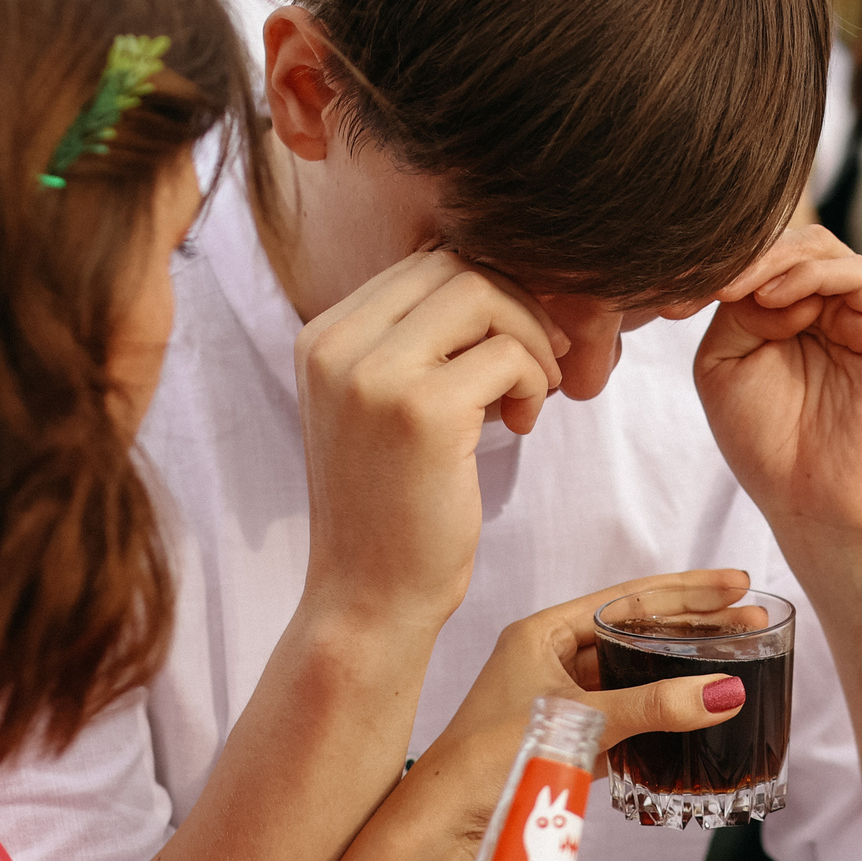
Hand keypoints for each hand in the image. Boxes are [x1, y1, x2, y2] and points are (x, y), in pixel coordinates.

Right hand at [293, 251, 566, 638]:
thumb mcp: (381, 408)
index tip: (512, 343)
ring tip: (533, 392)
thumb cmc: (390, 508)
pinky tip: (523, 423)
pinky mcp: (423, 411)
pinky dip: (532, 380)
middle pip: (454, 263)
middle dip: (517, 304)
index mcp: (321, 338)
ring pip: (483, 292)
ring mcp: (374, 375)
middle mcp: (336, 345)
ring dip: (531, 337)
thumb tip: (492, 278)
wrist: (367, 599)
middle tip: (540, 362)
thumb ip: (415, 344)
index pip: (421, 261)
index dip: (487, 291)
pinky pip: (507, 353)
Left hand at [417, 571, 757, 805]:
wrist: (445, 826)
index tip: (737, 584)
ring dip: (682, 668)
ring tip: (735, 662)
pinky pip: (628, 712)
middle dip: (695, 627)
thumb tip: (724, 693)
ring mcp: (561, 697)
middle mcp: (551, 657)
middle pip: (638, 630)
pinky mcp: (570, 737)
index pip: (630, 598)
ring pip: (635, 671)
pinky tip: (696, 712)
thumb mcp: (580, 723)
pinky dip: (662, 710)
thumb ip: (654, 707)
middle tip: (752, 621)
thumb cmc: (488, 760)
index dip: (688, 591)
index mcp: (543, 632)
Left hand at [687, 226, 861, 546]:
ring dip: (778, 261)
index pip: (769, 256)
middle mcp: (836, 310)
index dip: (726, 260)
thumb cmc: (768, 444)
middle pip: (799, 243)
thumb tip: (754, 269)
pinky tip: (775, 300)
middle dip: (751, 254)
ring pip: (827, 252)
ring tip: (740, 287)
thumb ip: (735, 307)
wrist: (814, 505)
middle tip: (710, 277)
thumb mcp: (725, 363)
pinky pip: (861, 278)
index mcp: (797, 313)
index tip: (677, 283)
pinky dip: (815, 276)